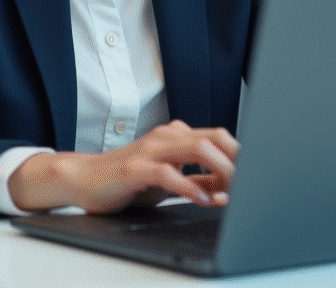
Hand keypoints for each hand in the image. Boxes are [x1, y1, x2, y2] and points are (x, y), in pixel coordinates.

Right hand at [7, 120, 238, 213]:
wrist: (83, 181)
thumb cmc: (126, 180)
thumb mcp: (168, 181)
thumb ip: (196, 181)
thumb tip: (227, 189)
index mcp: (175, 136)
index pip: (218, 137)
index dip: (239, 156)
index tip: (252, 178)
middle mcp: (166, 137)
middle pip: (214, 137)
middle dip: (237, 161)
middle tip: (248, 184)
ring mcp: (150, 149)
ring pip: (197, 148)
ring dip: (221, 170)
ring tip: (232, 192)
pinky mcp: (135, 168)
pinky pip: (169, 173)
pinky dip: (190, 187)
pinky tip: (201, 200)